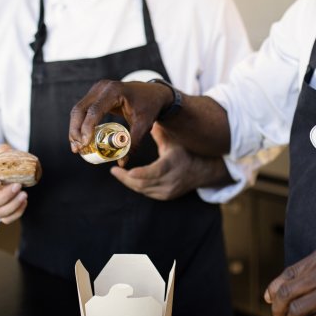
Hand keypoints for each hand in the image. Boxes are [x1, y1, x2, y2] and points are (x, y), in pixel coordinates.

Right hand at [69, 80, 173, 166]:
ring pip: (78, 110)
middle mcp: (102, 87)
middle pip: (80, 110)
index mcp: (114, 91)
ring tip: (76, 147)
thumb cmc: (150, 107)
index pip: (94, 111)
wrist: (153, 93)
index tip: (85, 145)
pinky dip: (79, 124)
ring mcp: (97, 89)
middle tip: (77, 149)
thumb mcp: (143, 125)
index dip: (86, 129)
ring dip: (75, 129)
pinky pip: (83, 109)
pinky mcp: (95, 94)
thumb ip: (132, 143)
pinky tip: (80, 139)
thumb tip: (122, 162)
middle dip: (75, 131)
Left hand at [109, 124, 230, 199]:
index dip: (141, 174)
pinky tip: (127, 178)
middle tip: (114, 171)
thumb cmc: (184, 150)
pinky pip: (147, 192)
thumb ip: (158, 133)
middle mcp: (171, 180)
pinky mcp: (166, 196)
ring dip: (129, 182)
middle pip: (145, 184)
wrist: (202, 170)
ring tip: (117, 173)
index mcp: (173, 164)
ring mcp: (169, 191)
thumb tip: (146, 119)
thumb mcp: (173, 140)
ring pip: (144, 189)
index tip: (128, 171)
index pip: (156, 172)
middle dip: (127, 179)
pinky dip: (136, 186)